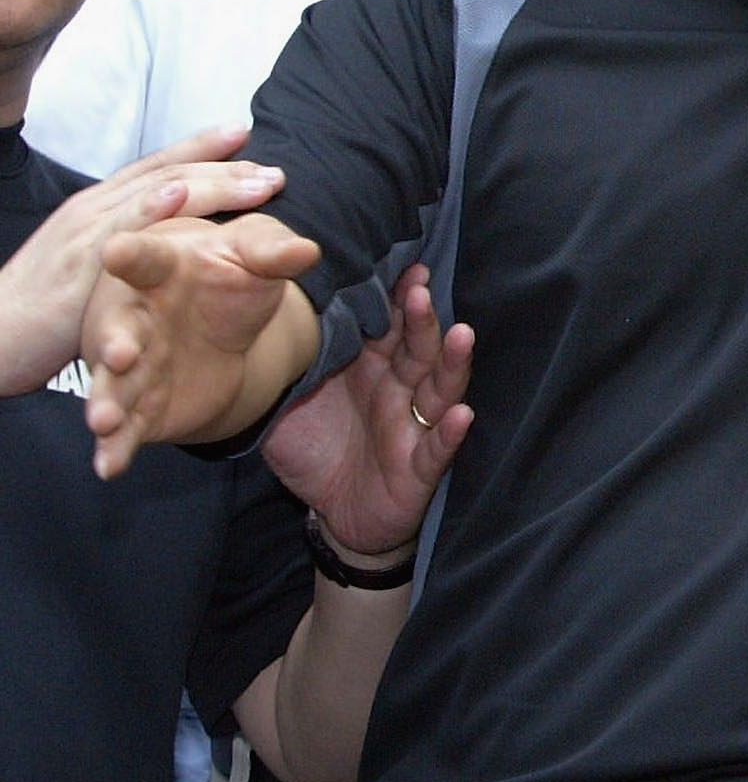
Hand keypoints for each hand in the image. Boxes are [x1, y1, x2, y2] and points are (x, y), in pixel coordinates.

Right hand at [0, 125, 282, 397]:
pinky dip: (151, 206)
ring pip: (157, 193)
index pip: (156, 167)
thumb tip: (165, 237)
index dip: (200, 148)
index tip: (243, 131)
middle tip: (276, 167)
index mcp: (99, 207)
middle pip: (170, 175)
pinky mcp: (80, 263)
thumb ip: (128, 246)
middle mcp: (96, 210)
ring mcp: (89, 232)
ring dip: (211, 183)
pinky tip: (182, 193)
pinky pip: (120, 229)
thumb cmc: (44, 305)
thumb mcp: (90, 265)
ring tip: (258, 178)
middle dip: (225, 166)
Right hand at [80, 211, 317, 477]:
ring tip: (103, 421)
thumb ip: (273, 250)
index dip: (132, 254)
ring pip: (114, 385)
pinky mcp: (142, 404)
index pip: (145, 258)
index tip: (117, 250)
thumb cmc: (229, 273)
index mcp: (158, 269)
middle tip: (118, 353)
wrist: (217, 317)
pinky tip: (109, 467)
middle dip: (115, 343)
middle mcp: (134, 318)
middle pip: (119, 330)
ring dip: (106, 403)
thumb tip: (308, 251)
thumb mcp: (255, 252)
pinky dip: (115, 447)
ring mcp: (133, 364)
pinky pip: (125, 428)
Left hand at [264, 264, 473, 562]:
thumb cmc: (317, 454)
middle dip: (422, 319)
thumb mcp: (286, 410)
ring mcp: (414, 427)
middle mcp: (399, 391)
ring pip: (439, 388)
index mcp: (369, 371)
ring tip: (461, 335)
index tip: (404, 265)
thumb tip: (251, 333)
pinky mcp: (420, 467)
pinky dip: (451, 432)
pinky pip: (438, 447)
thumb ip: (281, 374)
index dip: (396, 298)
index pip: (387, 327)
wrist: (337, 516)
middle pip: (417, 349)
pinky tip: (461, 415)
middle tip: (420, 289)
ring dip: (452, 362)